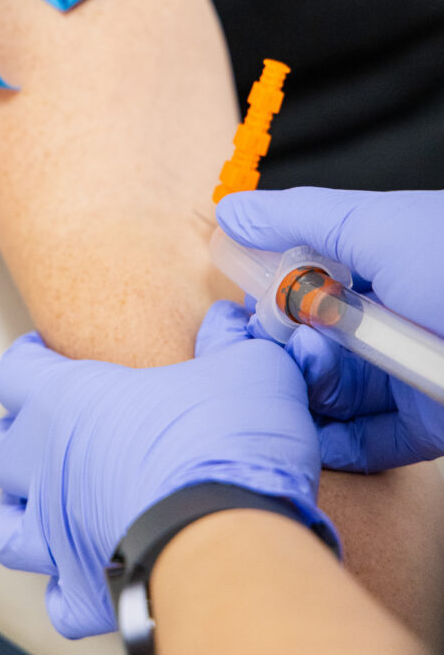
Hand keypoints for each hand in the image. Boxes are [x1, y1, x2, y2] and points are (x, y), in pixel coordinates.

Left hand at [0, 301, 331, 638]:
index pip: (16, 371)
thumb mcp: (246, 366)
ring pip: (7, 529)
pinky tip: (91, 570)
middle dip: (17, 439)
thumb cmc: (224, 442)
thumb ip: (229, 341)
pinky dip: (68, 585)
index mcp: (69, 401)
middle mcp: (48, 467)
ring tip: (50, 505)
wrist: (228, 539)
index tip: (46, 355)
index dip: (29, 360)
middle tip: (48, 431)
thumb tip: (228, 324)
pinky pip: (59, 597)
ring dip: (23, 514)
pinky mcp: (86, 593)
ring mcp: (58, 535)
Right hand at [217, 188, 443, 471]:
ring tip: (303, 383)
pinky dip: (338, 443)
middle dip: (285, 349)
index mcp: (378, 264)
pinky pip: (370, 441)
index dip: (269, 297)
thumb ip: (298, 219)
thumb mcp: (374, 226)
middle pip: (312, 341)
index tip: (241, 308)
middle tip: (286, 347)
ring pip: (333, 393)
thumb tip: (230, 210)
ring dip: (307, 393)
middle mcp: (389, 318)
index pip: (303, 281)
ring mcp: (406, 371)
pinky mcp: (427, 423)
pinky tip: (313, 436)